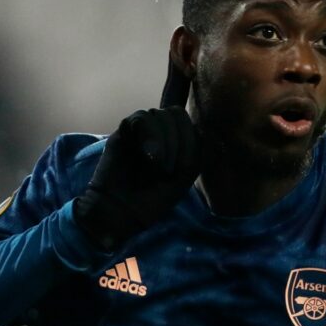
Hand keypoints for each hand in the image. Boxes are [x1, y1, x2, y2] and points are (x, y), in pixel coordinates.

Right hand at [73, 106, 200, 249]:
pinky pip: (141, 118)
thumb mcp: (185, 175)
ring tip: (157, 167)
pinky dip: (150, 136)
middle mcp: (160, 132)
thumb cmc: (154, 198)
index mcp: (178, 141)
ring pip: (160, 114)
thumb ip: (196, 149)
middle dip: (180, 141)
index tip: (184, 170)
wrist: (122, 211)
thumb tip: (203, 128)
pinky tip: (149, 157)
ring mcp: (142, 130)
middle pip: (177, 114)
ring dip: (165, 142)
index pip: (192, 124)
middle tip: (169, 170)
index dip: (192, 142)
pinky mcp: (124, 131)